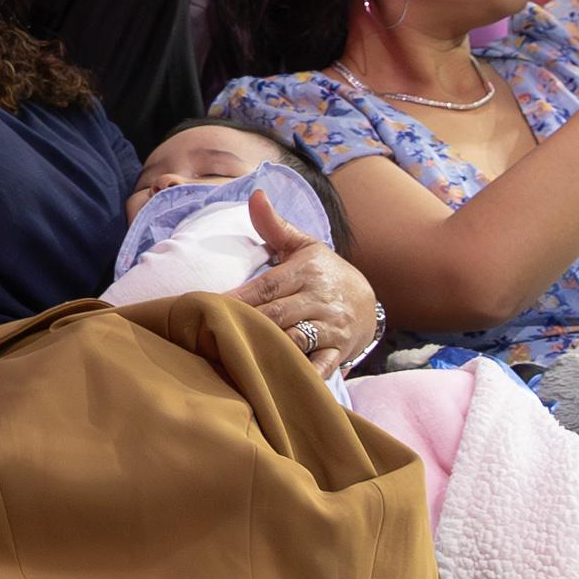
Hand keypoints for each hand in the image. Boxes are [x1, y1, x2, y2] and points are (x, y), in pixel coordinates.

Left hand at [229, 197, 377, 374]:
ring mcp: (332, 327)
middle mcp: (320, 299)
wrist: (369, 302)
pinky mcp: (339, 351)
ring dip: (266, 352)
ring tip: (235, 360)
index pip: (266, 287)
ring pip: (295, 342)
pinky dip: (299, 376)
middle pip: (276, 316)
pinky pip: (320, 367)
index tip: (209, 306)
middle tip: (213, 336)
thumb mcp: (304, 246)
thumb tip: (255, 195)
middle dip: (246, 326)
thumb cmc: (324, 273)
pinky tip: (274, 383)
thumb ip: (274, 226)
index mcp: (307, 272)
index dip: (238, 298)